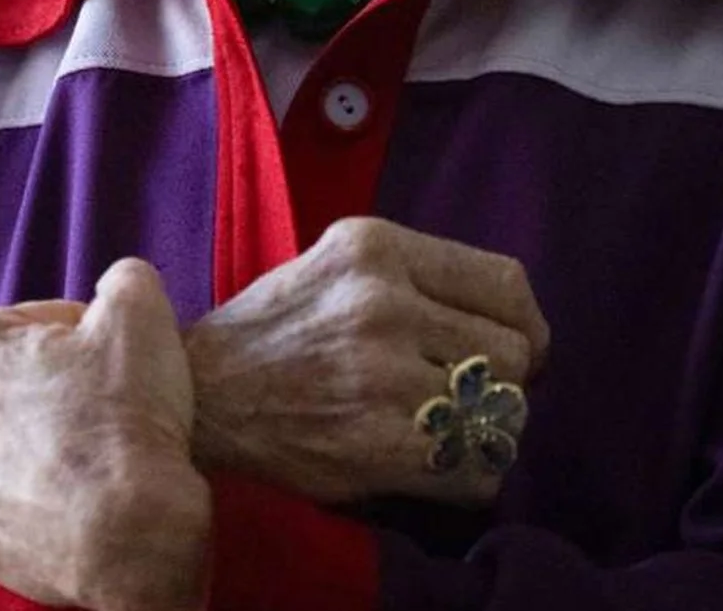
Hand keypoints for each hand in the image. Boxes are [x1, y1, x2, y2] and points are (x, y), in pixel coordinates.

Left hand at [0, 258, 210, 610]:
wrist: (127, 535)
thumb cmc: (129, 416)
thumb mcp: (143, 310)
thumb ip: (123, 279)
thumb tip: (116, 287)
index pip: (34, 325)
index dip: (83, 337)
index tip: (113, 362)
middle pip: (8, 385)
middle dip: (49, 390)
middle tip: (104, 410)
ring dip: (33, 444)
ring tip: (87, 459)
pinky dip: (24, 499)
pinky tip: (66, 499)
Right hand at [184, 216, 548, 506]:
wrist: (197, 396)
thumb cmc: (272, 331)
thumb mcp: (335, 265)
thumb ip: (415, 276)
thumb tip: (513, 321)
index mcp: (376, 246)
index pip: (507, 284)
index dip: (524, 325)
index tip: (511, 349)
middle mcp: (384, 302)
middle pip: (514, 351)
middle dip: (502, 382)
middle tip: (468, 397)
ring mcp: (383, 375)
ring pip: (503, 412)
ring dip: (487, 431)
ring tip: (446, 430)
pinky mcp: (379, 443)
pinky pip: (478, 469)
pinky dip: (468, 476)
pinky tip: (431, 465)